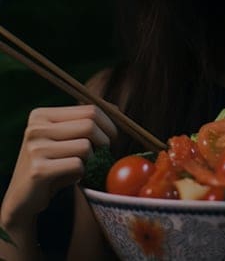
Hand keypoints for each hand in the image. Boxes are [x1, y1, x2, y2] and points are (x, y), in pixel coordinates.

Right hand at [0, 105, 116, 229]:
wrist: (23, 199)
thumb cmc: (52, 165)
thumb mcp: (66, 139)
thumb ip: (86, 122)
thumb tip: (117, 109)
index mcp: (42, 115)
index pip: (90, 110)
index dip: (109, 125)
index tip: (112, 139)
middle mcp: (36, 128)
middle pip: (89, 125)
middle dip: (104, 142)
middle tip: (103, 155)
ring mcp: (35, 148)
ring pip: (85, 146)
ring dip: (91, 160)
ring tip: (81, 168)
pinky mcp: (39, 170)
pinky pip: (78, 165)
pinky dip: (81, 173)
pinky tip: (70, 178)